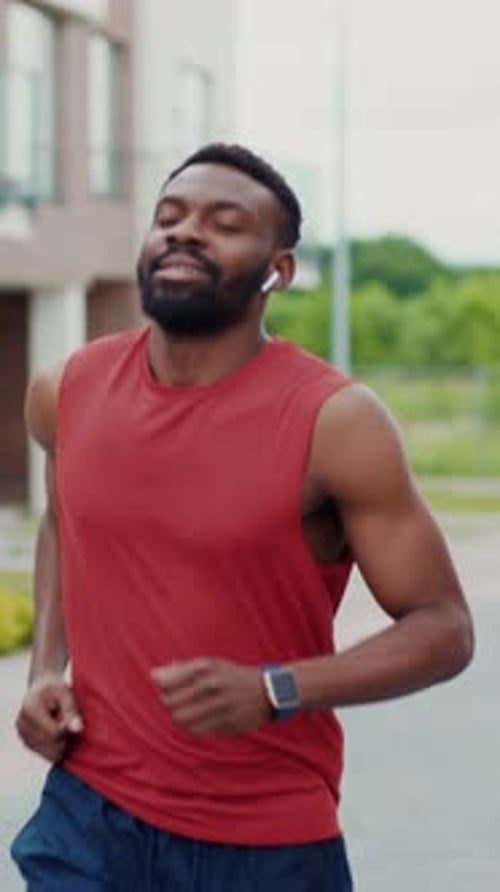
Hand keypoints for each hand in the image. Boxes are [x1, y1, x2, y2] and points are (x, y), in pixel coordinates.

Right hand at [15, 672, 82, 762]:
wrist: (43, 688)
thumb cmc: (57, 689)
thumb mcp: (66, 694)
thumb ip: (71, 711)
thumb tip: (78, 729)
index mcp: (29, 709)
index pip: (54, 733)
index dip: (67, 728)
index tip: (71, 717)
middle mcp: (21, 724)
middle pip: (51, 746)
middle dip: (64, 737)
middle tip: (65, 720)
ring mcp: (22, 735)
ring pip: (49, 754)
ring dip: (60, 743)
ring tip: (60, 724)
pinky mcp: (26, 743)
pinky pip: (47, 755)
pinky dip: (56, 746)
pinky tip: (55, 731)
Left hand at [151, 658, 271, 734]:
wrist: (268, 690)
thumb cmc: (232, 675)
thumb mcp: (210, 664)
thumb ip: (182, 668)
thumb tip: (155, 675)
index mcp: (205, 667)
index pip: (165, 682)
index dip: (161, 686)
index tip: (167, 686)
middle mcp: (211, 685)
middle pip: (170, 703)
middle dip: (168, 703)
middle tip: (176, 701)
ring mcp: (219, 705)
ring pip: (181, 720)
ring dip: (179, 717)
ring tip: (185, 712)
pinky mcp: (225, 723)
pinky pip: (196, 730)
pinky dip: (191, 727)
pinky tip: (197, 720)